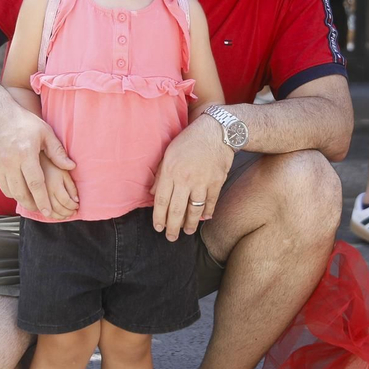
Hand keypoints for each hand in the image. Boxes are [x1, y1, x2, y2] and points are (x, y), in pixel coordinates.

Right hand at [0, 100, 75, 215]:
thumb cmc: (22, 121)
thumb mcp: (44, 131)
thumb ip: (57, 151)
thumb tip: (71, 167)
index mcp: (25, 154)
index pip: (36, 184)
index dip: (43, 201)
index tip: (48, 212)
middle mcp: (8, 162)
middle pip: (21, 193)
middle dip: (32, 205)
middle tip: (41, 210)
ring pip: (9, 191)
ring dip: (21, 198)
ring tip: (31, 201)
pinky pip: (0, 184)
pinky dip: (10, 190)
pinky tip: (18, 189)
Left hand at [151, 116, 233, 241]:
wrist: (217, 131)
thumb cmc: (190, 140)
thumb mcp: (169, 152)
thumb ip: (160, 174)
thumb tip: (152, 194)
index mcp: (170, 171)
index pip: (161, 201)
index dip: (159, 217)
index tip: (158, 228)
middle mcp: (185, 179)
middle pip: (176, 210)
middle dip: (173, 227)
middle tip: (171, 237)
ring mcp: (202, 181)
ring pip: (194, 210)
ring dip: (190, 224)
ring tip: (187, 232)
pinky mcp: (216, 182)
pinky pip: (210, 202)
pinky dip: (207, 213)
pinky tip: (204, 219)